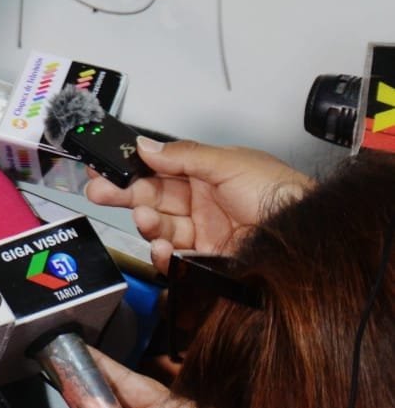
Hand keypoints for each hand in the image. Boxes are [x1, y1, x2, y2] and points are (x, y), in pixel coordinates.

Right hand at [84, 137, 310, 269]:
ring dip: (145, 221)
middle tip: (100, 191)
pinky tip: (160, 245)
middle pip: (152, 196)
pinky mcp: (206, 261)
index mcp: (207, 174)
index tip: (106, 168)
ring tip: (143, 217)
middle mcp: (202, 202)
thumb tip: (145, 146)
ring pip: (159, 226)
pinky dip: (161, 253)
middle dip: (123, 193)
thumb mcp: (230, 163)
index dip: (131, 168)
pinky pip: (173, 257)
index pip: (158, 169)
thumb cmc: (282, 195)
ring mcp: (204, 232)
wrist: (306, 236)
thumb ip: (184, 155)